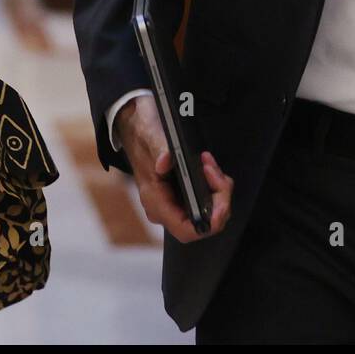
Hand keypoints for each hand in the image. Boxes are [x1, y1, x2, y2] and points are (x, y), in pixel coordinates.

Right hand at [116, 94, 232, 242]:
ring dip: (217, 189)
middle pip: (203, 221)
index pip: (185, 230)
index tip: (220, 206)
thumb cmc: (141, 132)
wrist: (135, 123)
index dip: (207, 223)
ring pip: (209, 209)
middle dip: (218, 198)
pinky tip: (208, 166)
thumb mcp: (150, 136)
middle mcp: (165, 207)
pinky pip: (206, 198)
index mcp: (155, 201)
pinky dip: (213, 184)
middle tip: (213, 170)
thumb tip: (165, 162)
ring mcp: (174, 201)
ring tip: (209, 163)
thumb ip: (159, 149)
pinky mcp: (182, 192)